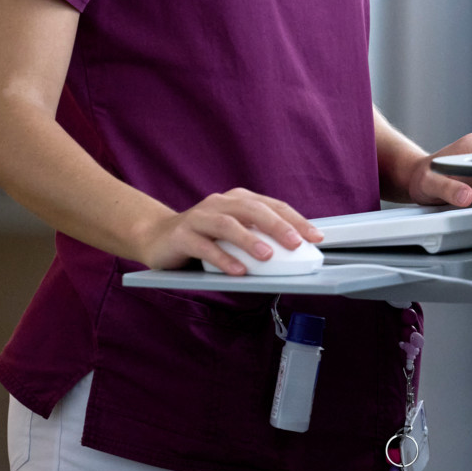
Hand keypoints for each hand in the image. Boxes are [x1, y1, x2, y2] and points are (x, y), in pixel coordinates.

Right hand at [134, 188, 324, 275]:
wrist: (156, 237)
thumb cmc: (203, 237)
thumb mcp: (234, 234)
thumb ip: (257, 237)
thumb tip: (293, 254)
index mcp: (238, 199)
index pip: (273, 206)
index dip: (296, 220)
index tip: (315, 237)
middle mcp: (220, 203)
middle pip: (253, 209)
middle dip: (278, 226)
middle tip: (296, 243)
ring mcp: (199, 217)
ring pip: (228, 224)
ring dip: (249, 240)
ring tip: (267, 255)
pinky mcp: (181, 235)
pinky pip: (204, 246)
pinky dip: (223, 259)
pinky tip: (237, 271)